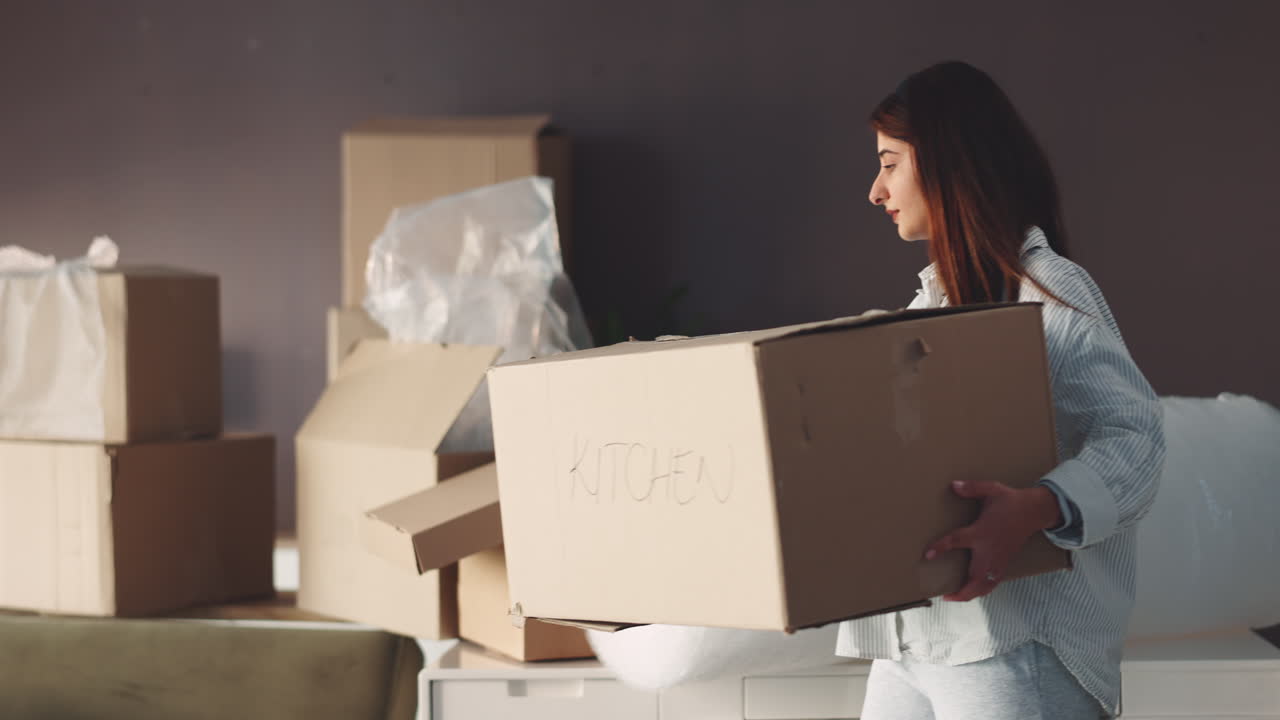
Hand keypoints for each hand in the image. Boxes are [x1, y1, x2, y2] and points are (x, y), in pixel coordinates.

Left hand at [923, 480, 1062, 601]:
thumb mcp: (991, 489)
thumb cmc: (1010, 500)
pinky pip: (993, 583)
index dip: (941, 547)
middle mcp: (989, 550)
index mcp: (981, 531)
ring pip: (985, 585)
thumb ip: (972, 488)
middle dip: (961, 591)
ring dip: (970, 594)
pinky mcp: (1005, 563)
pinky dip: (982, 590)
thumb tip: (953, 485)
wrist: (1034, 511)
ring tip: (955, 596)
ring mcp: (998, 559)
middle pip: (974, 578)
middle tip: (944, 596)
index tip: (928, 554)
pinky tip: (973, 591)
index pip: (957, 540)